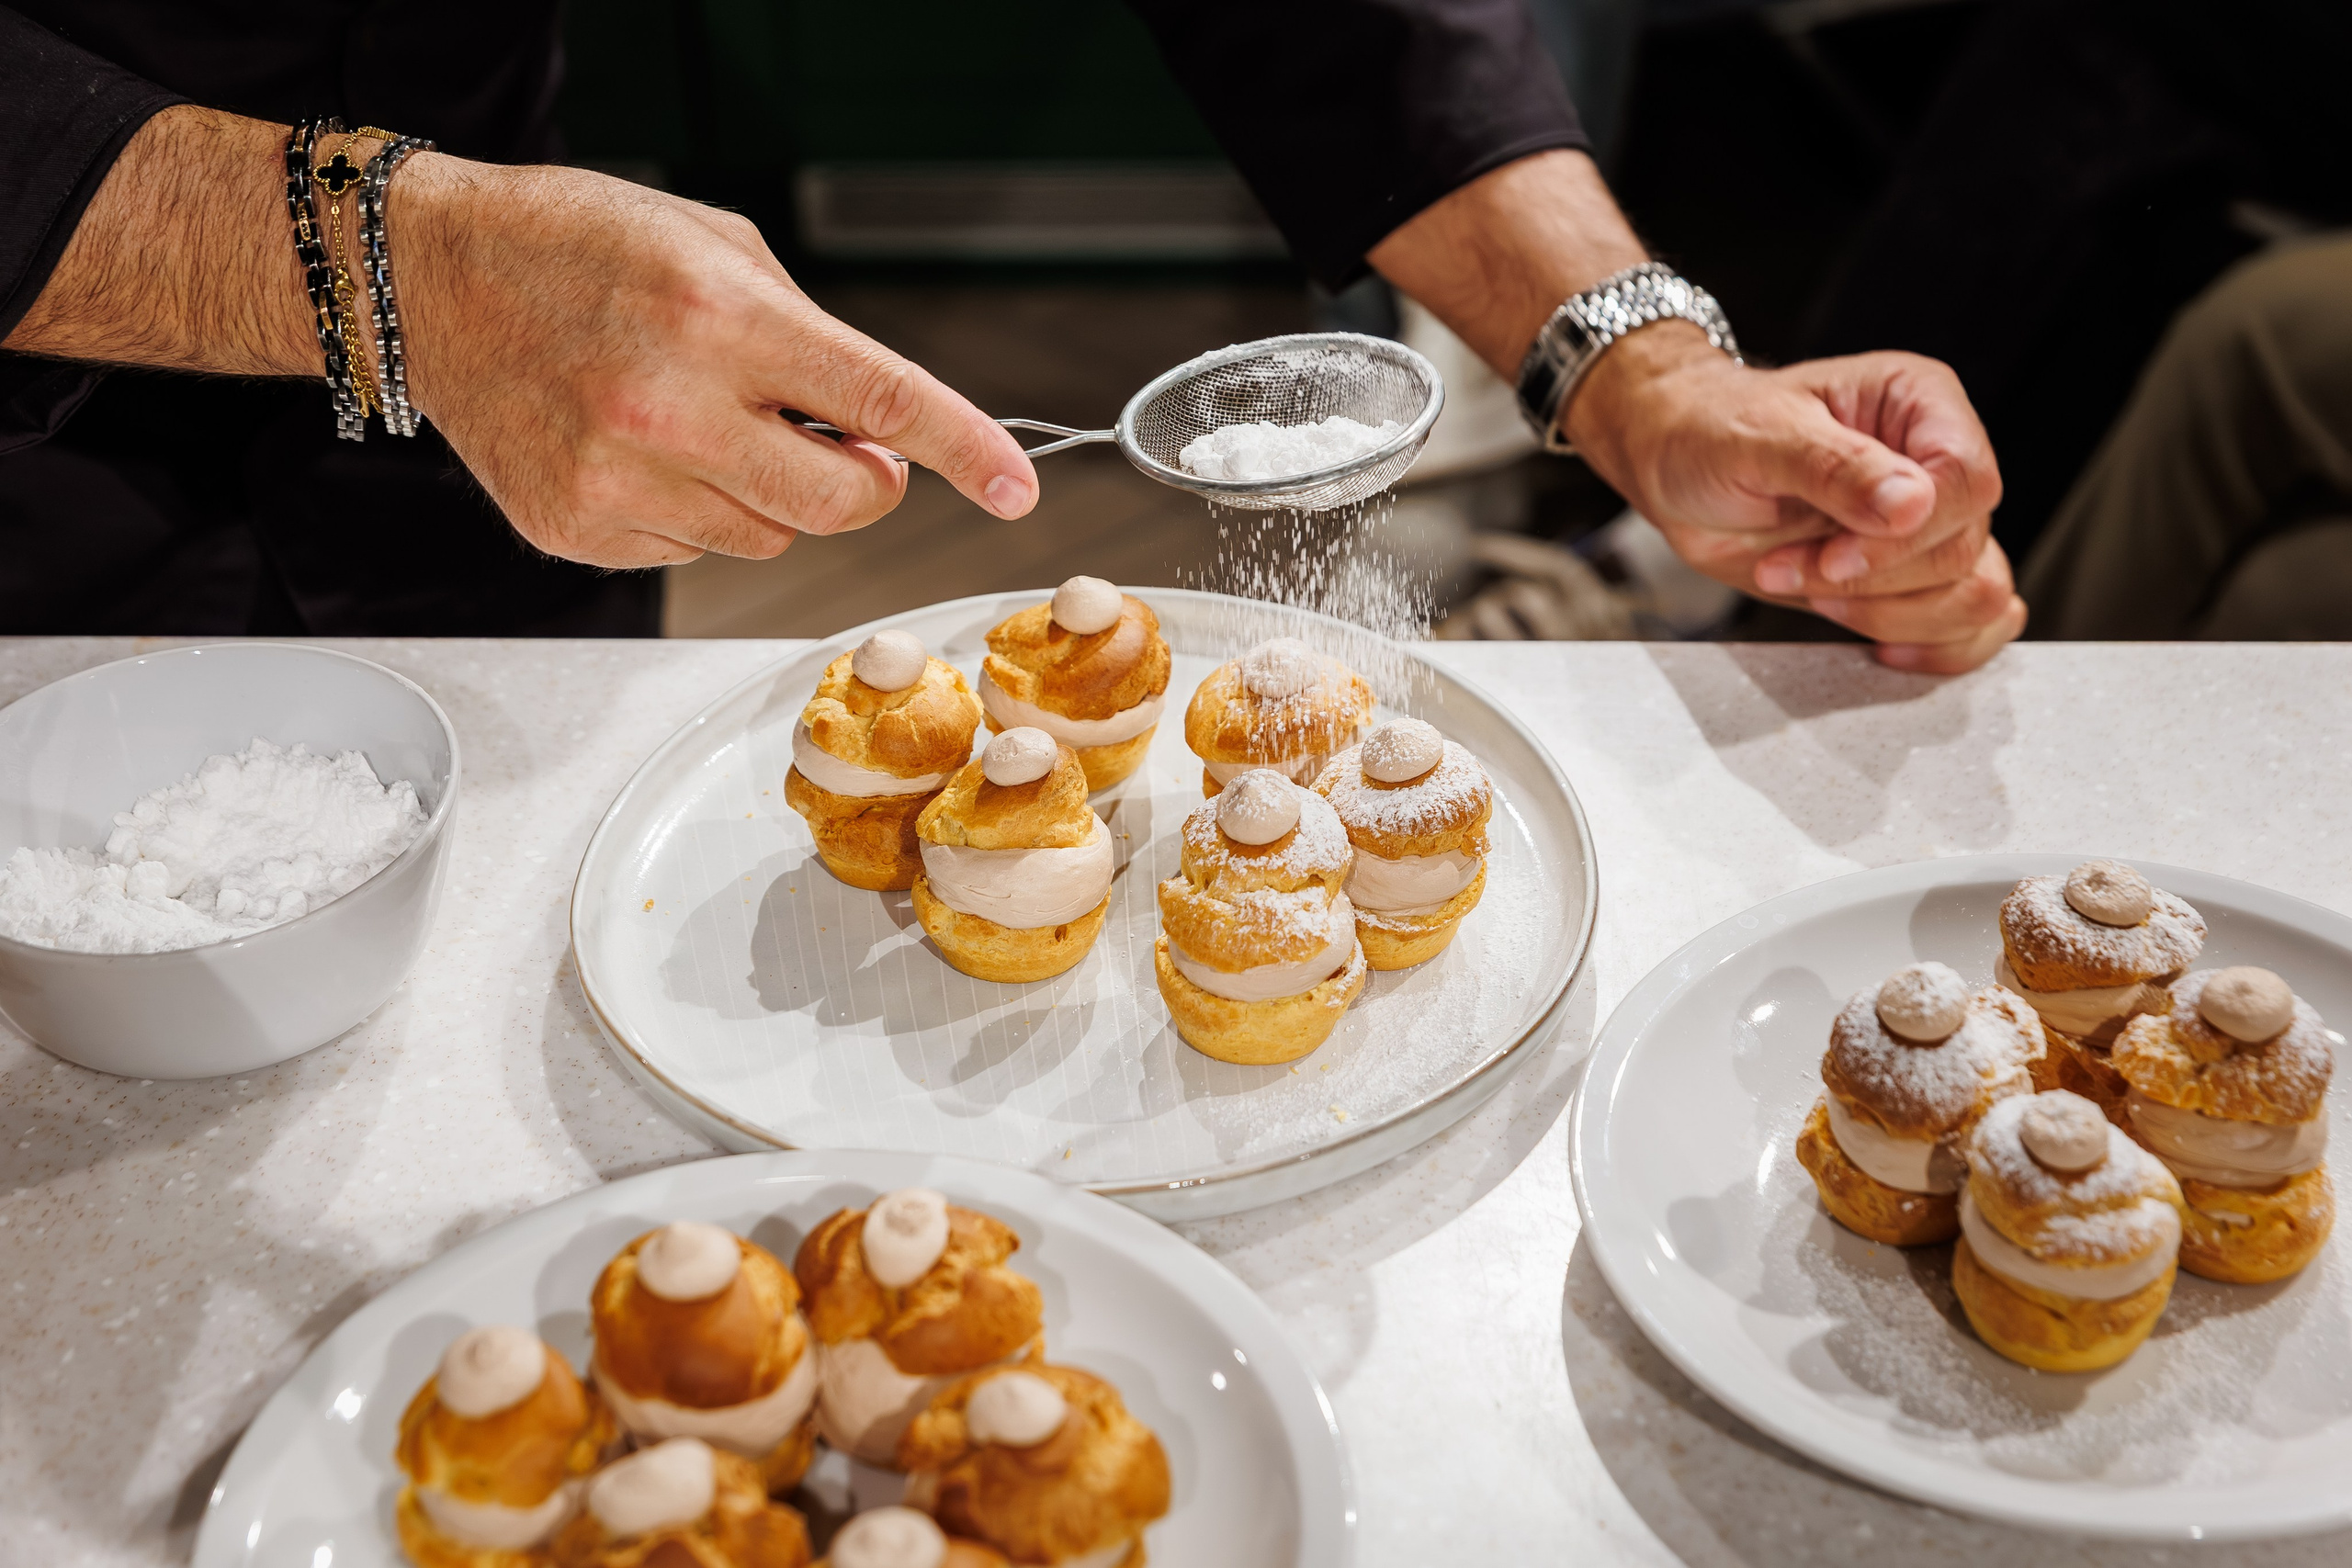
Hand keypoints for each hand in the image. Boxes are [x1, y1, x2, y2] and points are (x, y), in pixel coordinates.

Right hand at [394, 157, 1037, 567]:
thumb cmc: (576, 247)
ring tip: (711, 427)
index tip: (1016, 486)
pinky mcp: (579, 531)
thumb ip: (807, 334)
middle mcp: (668, 408)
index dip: (963, 449)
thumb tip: (877, 420)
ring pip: (773, 540)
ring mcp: (618, 481)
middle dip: (867, 481)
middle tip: (839, 443)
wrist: (429, 278)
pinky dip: (698, 513)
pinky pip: (695, 552)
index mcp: (717, 319)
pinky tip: (647, 454)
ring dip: (778, 498)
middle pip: (841, 503)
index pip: (879, 400)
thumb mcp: (713, 245)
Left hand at [1565, 328, 2023, 671]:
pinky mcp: (1909, 579)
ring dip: (1883, 616)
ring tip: (1807, 585)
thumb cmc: (1710, 431)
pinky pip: (1968, 628)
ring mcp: (1928, 527)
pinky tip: (1871, 641)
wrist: (1674, 468)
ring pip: (1973, 598)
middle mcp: (1937, 464)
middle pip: (1963, 551)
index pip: (1967, 481)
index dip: (1905, 537)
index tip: (1832, 558)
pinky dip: (1929, 648)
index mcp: (1919, 404)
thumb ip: (1835, 468)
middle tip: (1790, 569)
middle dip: (1871, 582)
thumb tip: (1912, 505)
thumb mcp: (1757, 437)